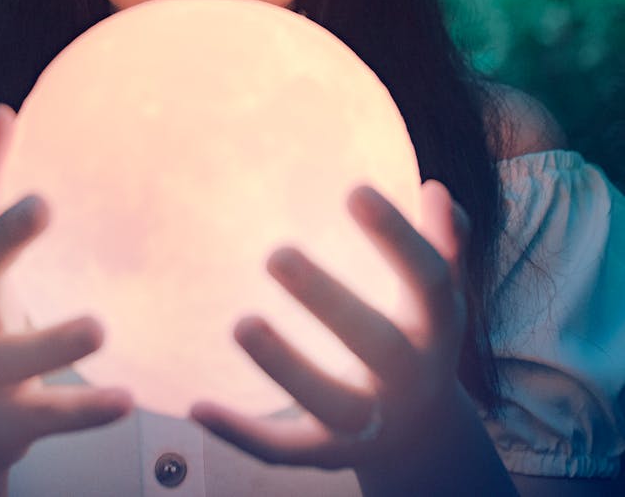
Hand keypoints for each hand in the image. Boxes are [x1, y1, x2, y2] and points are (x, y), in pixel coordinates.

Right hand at [0, 104, 131, 496]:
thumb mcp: (0, 272)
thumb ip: (24, 216)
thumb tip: (80, 131)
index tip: (1, 115)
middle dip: (5, 236)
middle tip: (42, 205)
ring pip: (15, 355)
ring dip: (54, 341)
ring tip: (99, 326)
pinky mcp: (9, 420)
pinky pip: (48, 414)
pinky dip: (85, 410)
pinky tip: (124, 399)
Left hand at [190, 180, 512, 493]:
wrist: (423, 438)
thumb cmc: (422, 335)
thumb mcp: (444, 293)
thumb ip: (447, 240)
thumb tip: (435, 191)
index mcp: (438, 328)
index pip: (427, 280)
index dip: (397, 238)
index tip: (355, 191)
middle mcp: (409, 378)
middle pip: (375, 344)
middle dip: (327, 301)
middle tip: (276, 254)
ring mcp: (370, 422)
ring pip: (328, 403)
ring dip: (284, 367)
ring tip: (241, 324)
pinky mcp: (327, 453)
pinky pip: (282, 449)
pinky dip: (240, 433)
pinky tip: (197, 405)